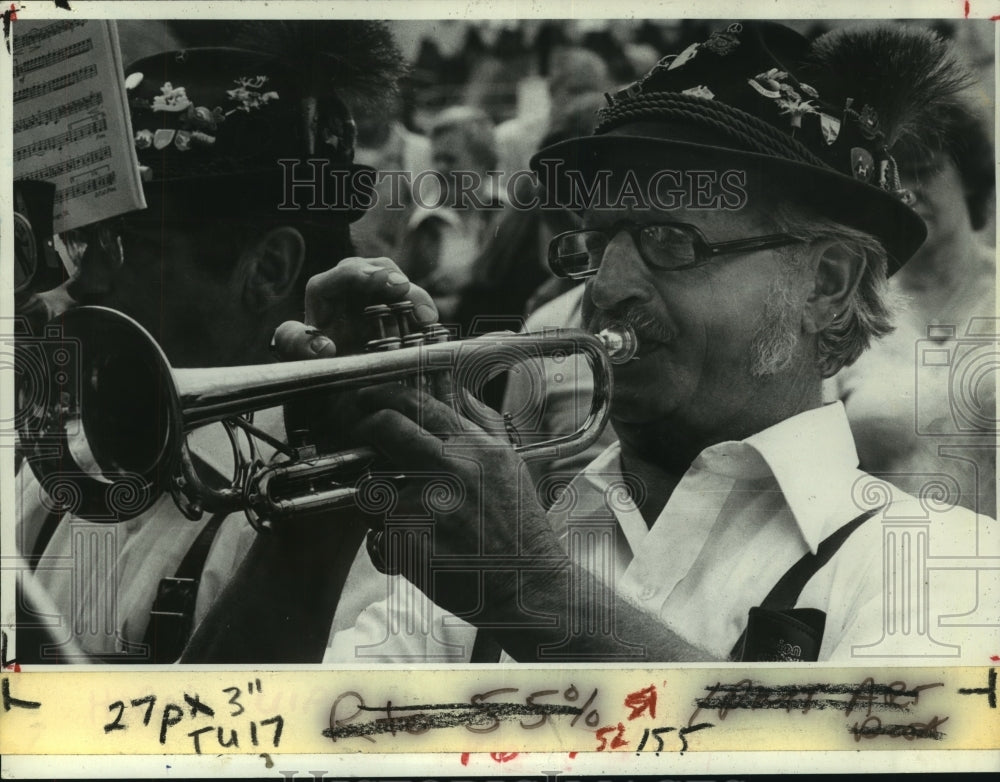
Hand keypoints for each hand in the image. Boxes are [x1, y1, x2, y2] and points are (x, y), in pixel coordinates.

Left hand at [272, 256, 437, 359]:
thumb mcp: (299, 354)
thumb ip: (297, 345)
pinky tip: (430, 327)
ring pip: (399, 284)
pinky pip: (411, 304)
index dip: (365, 275)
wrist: (331, 372)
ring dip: (415, 298)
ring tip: (427, 319)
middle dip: (397, 282)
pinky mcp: (394, 307)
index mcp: (324, 289)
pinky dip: (421, 313)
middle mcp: (351, 285)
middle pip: (379, 270)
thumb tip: (324, 346)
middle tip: (409, 296)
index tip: (385, 283)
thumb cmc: (313, 358)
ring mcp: (376, 294)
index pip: (345, 273)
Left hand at [351, 383, 568, 617]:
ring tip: (408, 522)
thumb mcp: (509, 465)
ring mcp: (427, 506)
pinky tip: (416, 553)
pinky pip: (375, 536)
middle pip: (384, 427)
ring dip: (377, 504)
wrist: (529, 586)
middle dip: (363, 430)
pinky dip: (387, 547)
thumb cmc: (519, 529)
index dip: (381, 397)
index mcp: (476, 446)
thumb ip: (480, 426)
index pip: (417, 402)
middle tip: (358, 439)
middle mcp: (452, 469)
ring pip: (371, 489)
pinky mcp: (409, 543)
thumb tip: (453, 390)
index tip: (367, 402)